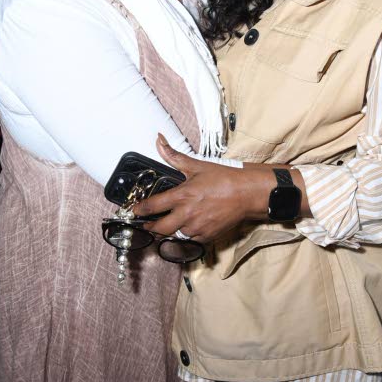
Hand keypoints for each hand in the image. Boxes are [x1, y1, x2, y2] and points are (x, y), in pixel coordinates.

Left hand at [131, 135, 273, 243]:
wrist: (247, 194)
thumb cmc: (224, 179)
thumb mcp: (196, 166)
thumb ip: (174, 156)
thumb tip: (159, 141)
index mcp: (181, 196)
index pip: (152, 206)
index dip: (139, 210)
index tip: (134, 211)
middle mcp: (186, 214)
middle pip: (159, 229)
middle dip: (150, 227)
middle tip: (146, 224)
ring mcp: (196, 227)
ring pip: (174, 235)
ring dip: (170, 231)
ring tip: (170, 223)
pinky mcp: (206, 237)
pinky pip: (190, 241)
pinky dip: (186, 235)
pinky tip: (188, 226)